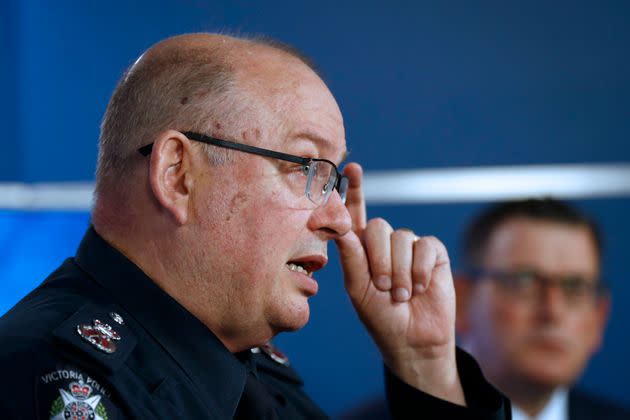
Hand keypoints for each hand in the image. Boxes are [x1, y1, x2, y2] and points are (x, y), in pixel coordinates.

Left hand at [335, 163, 464, 404]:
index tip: (351, 168)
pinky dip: (420, 270)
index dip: (355, 191)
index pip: (356, 215)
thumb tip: (341, 225)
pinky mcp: (434, 253)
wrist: (412, 339)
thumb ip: (351, 257)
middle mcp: (386, 244)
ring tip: (401, 295)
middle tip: (382, 287)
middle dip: (379, 259)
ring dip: (399, 272)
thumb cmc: (380, 317)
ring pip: (401, 238)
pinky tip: (420, 288)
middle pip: (378, 226)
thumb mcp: (358, 289)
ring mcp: (410, 247)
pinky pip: (425, 247)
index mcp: (362, 250)